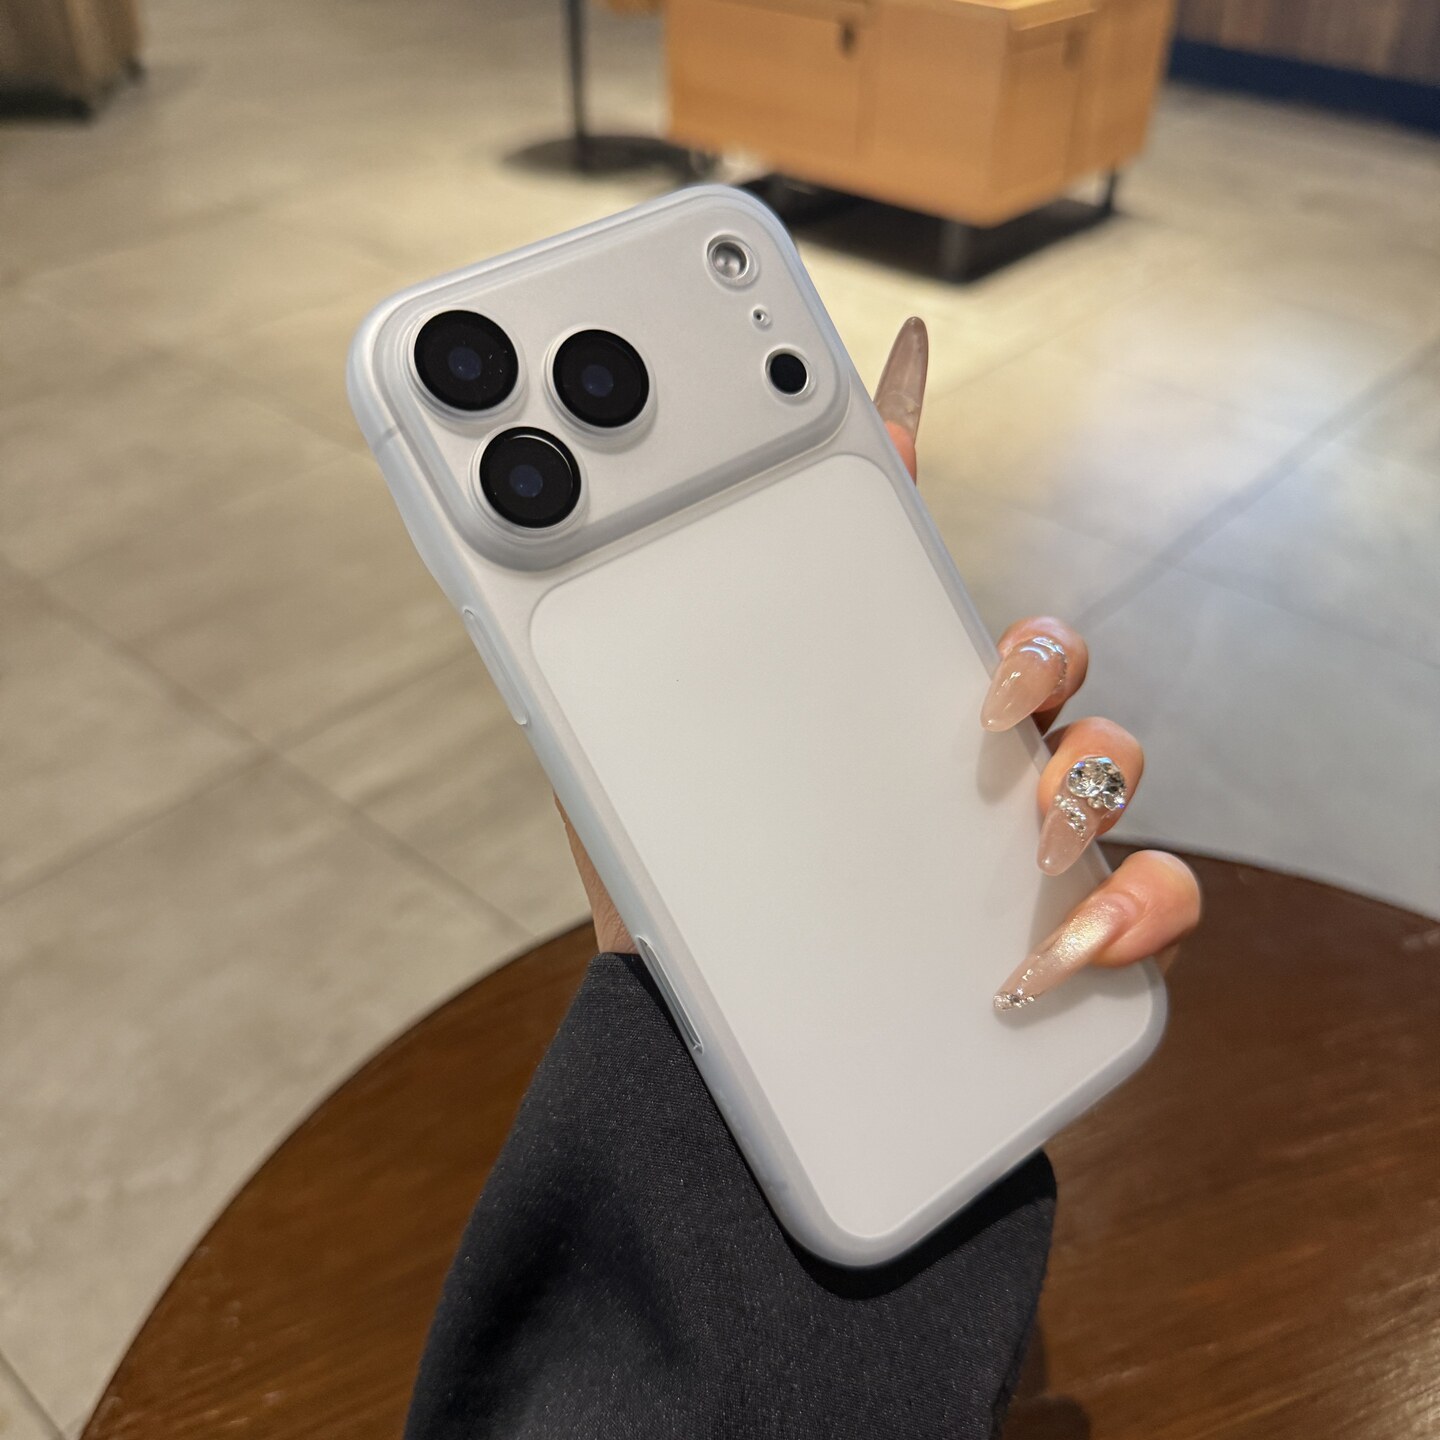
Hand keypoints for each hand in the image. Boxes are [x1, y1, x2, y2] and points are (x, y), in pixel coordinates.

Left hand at [561, 318, 1200, 1002]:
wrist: (709, 1064)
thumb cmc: (676, 919)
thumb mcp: (621, 785)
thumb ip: (607, 678)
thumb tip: (534, 554)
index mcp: (852, 703)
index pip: (885, 553)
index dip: (902, 440)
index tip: (895, 350)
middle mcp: (946, 757)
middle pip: (1043, 651)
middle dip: (1040, 651)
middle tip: (985, 705)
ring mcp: (1011, 839)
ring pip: (1116, 758)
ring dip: (1091, 782)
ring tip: (1027, 847)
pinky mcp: (1063, 934)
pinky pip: (1156, 896)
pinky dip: (1134, 909)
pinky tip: (1055, 954)